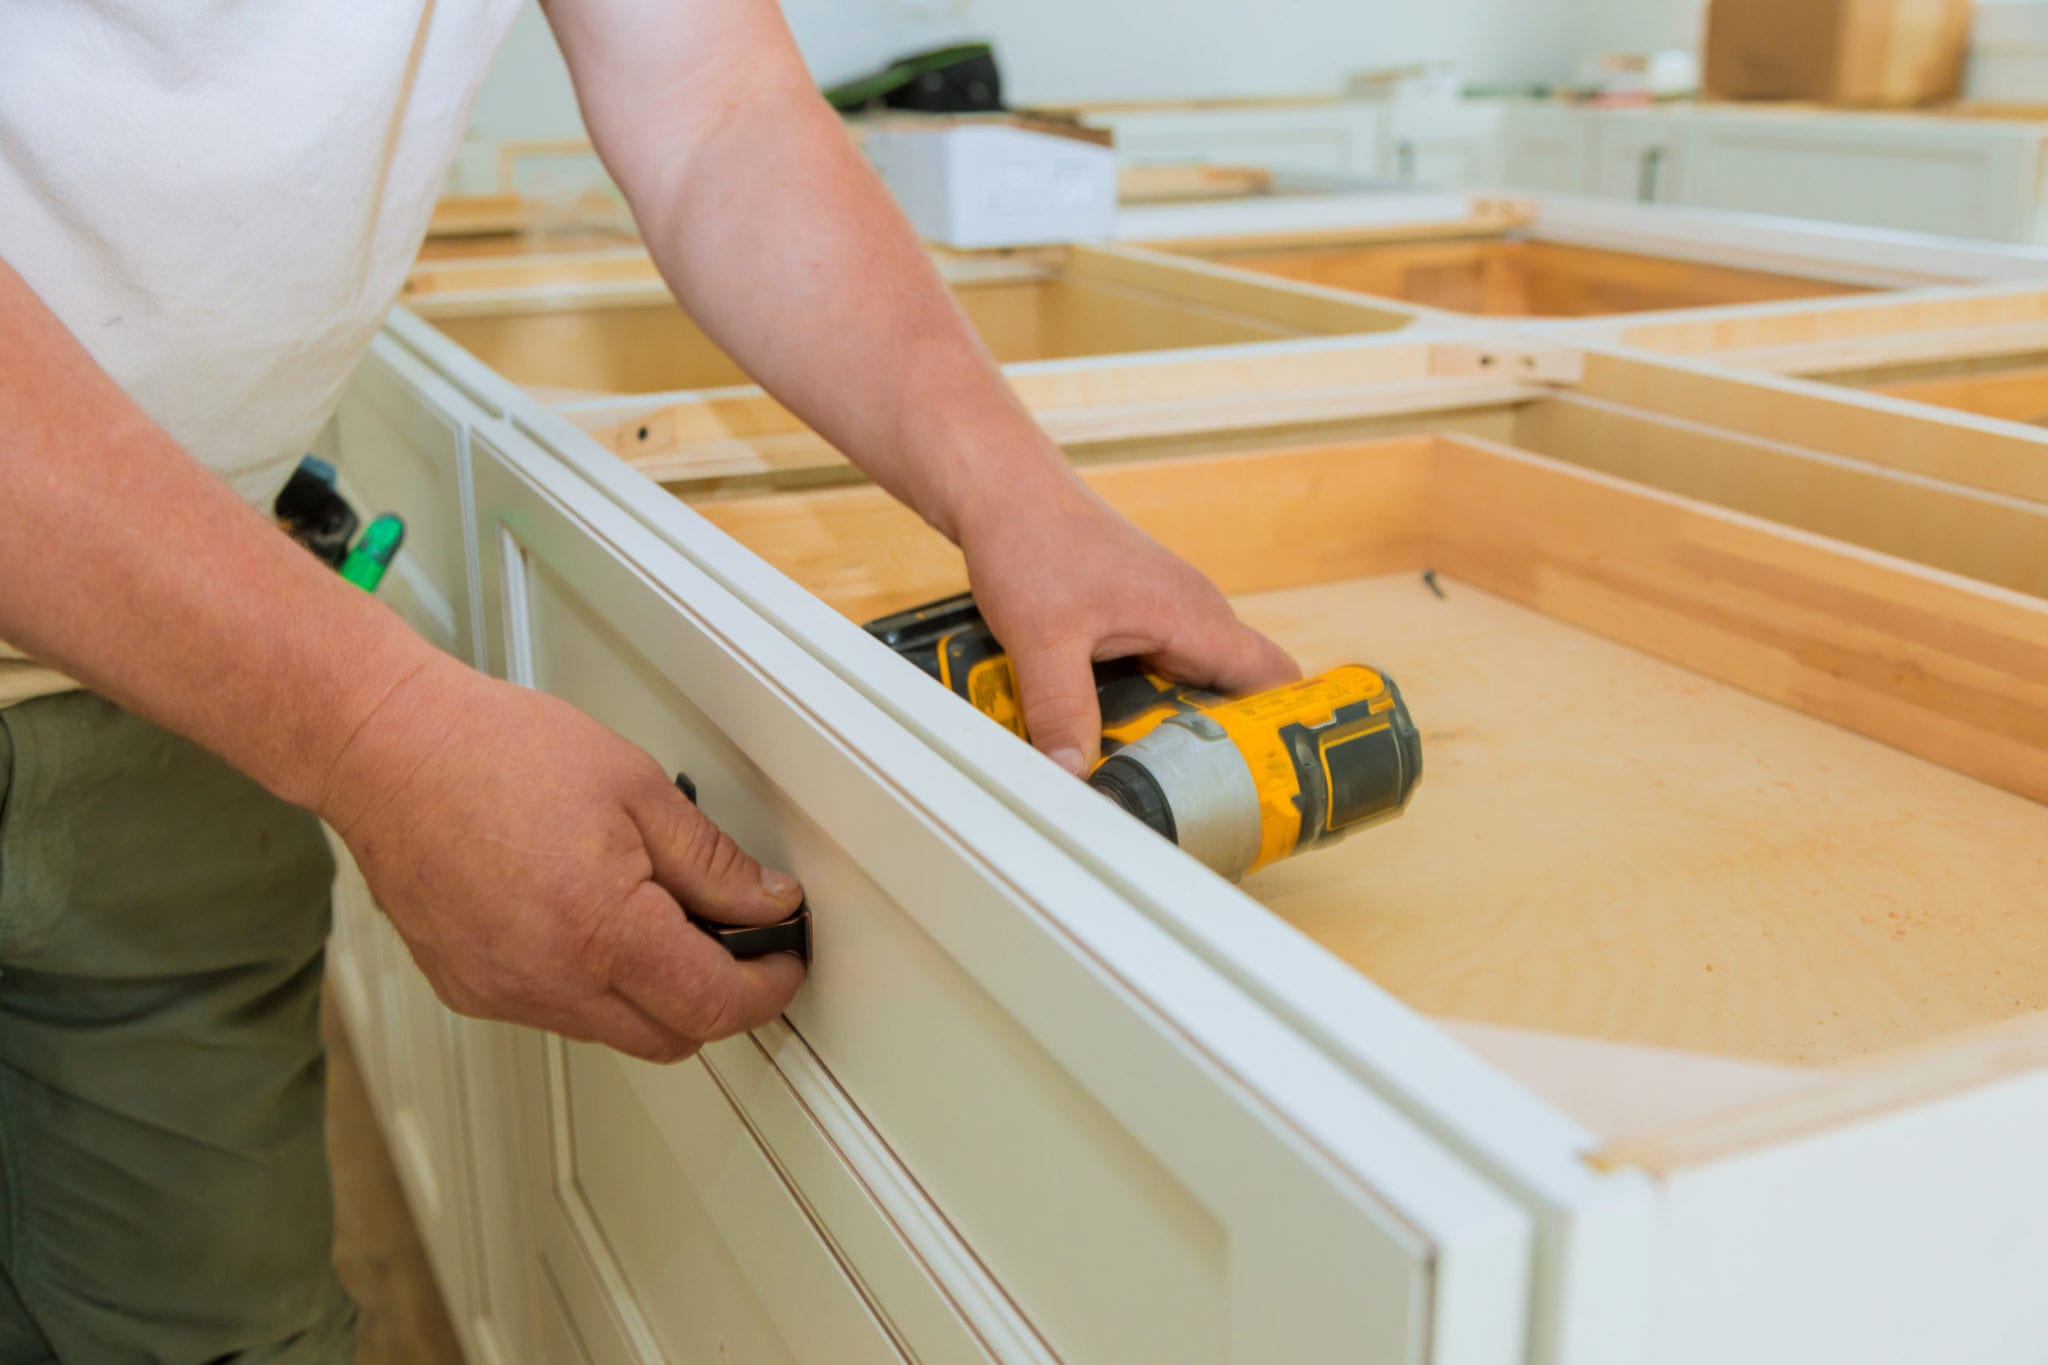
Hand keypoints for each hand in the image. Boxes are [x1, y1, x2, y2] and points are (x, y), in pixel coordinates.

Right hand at [316, 654, 804, 1062]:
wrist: (389, 752)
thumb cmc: (495, 753)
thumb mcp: (638, 789)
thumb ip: (712, 862)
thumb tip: (766, 902)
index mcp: (601, 930)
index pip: (714, 1004)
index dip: (767, 989)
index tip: (783, 964)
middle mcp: (548, 980)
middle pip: (670, 1038)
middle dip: (716, 999)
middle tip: (736, 942)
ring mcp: (504, 993)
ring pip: (613, 1031)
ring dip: (651, 994)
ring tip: (654, 915)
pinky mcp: (469, 991)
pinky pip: (557, 1013)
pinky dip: (592, 985)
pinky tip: (589, 922)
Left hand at [959, 472, 1299, 773]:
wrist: (1002, 490)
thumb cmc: (1033, 540)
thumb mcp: (1044, 640)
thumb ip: (1062, 712)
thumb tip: (1074, 777)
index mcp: (1195, 617)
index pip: (1275, 680)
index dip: (1280, 731)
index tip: (1264, 782)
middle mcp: (1193, 615)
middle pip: (1235, 696)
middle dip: (1217, 748)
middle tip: (1189, 799)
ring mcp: (1166, 616)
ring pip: (1191, 688)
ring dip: (1171, 730)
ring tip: (1147, 780)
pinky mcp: (1136, 618)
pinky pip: (1157, 674)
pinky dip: (1141, 707)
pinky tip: (1108, 735)